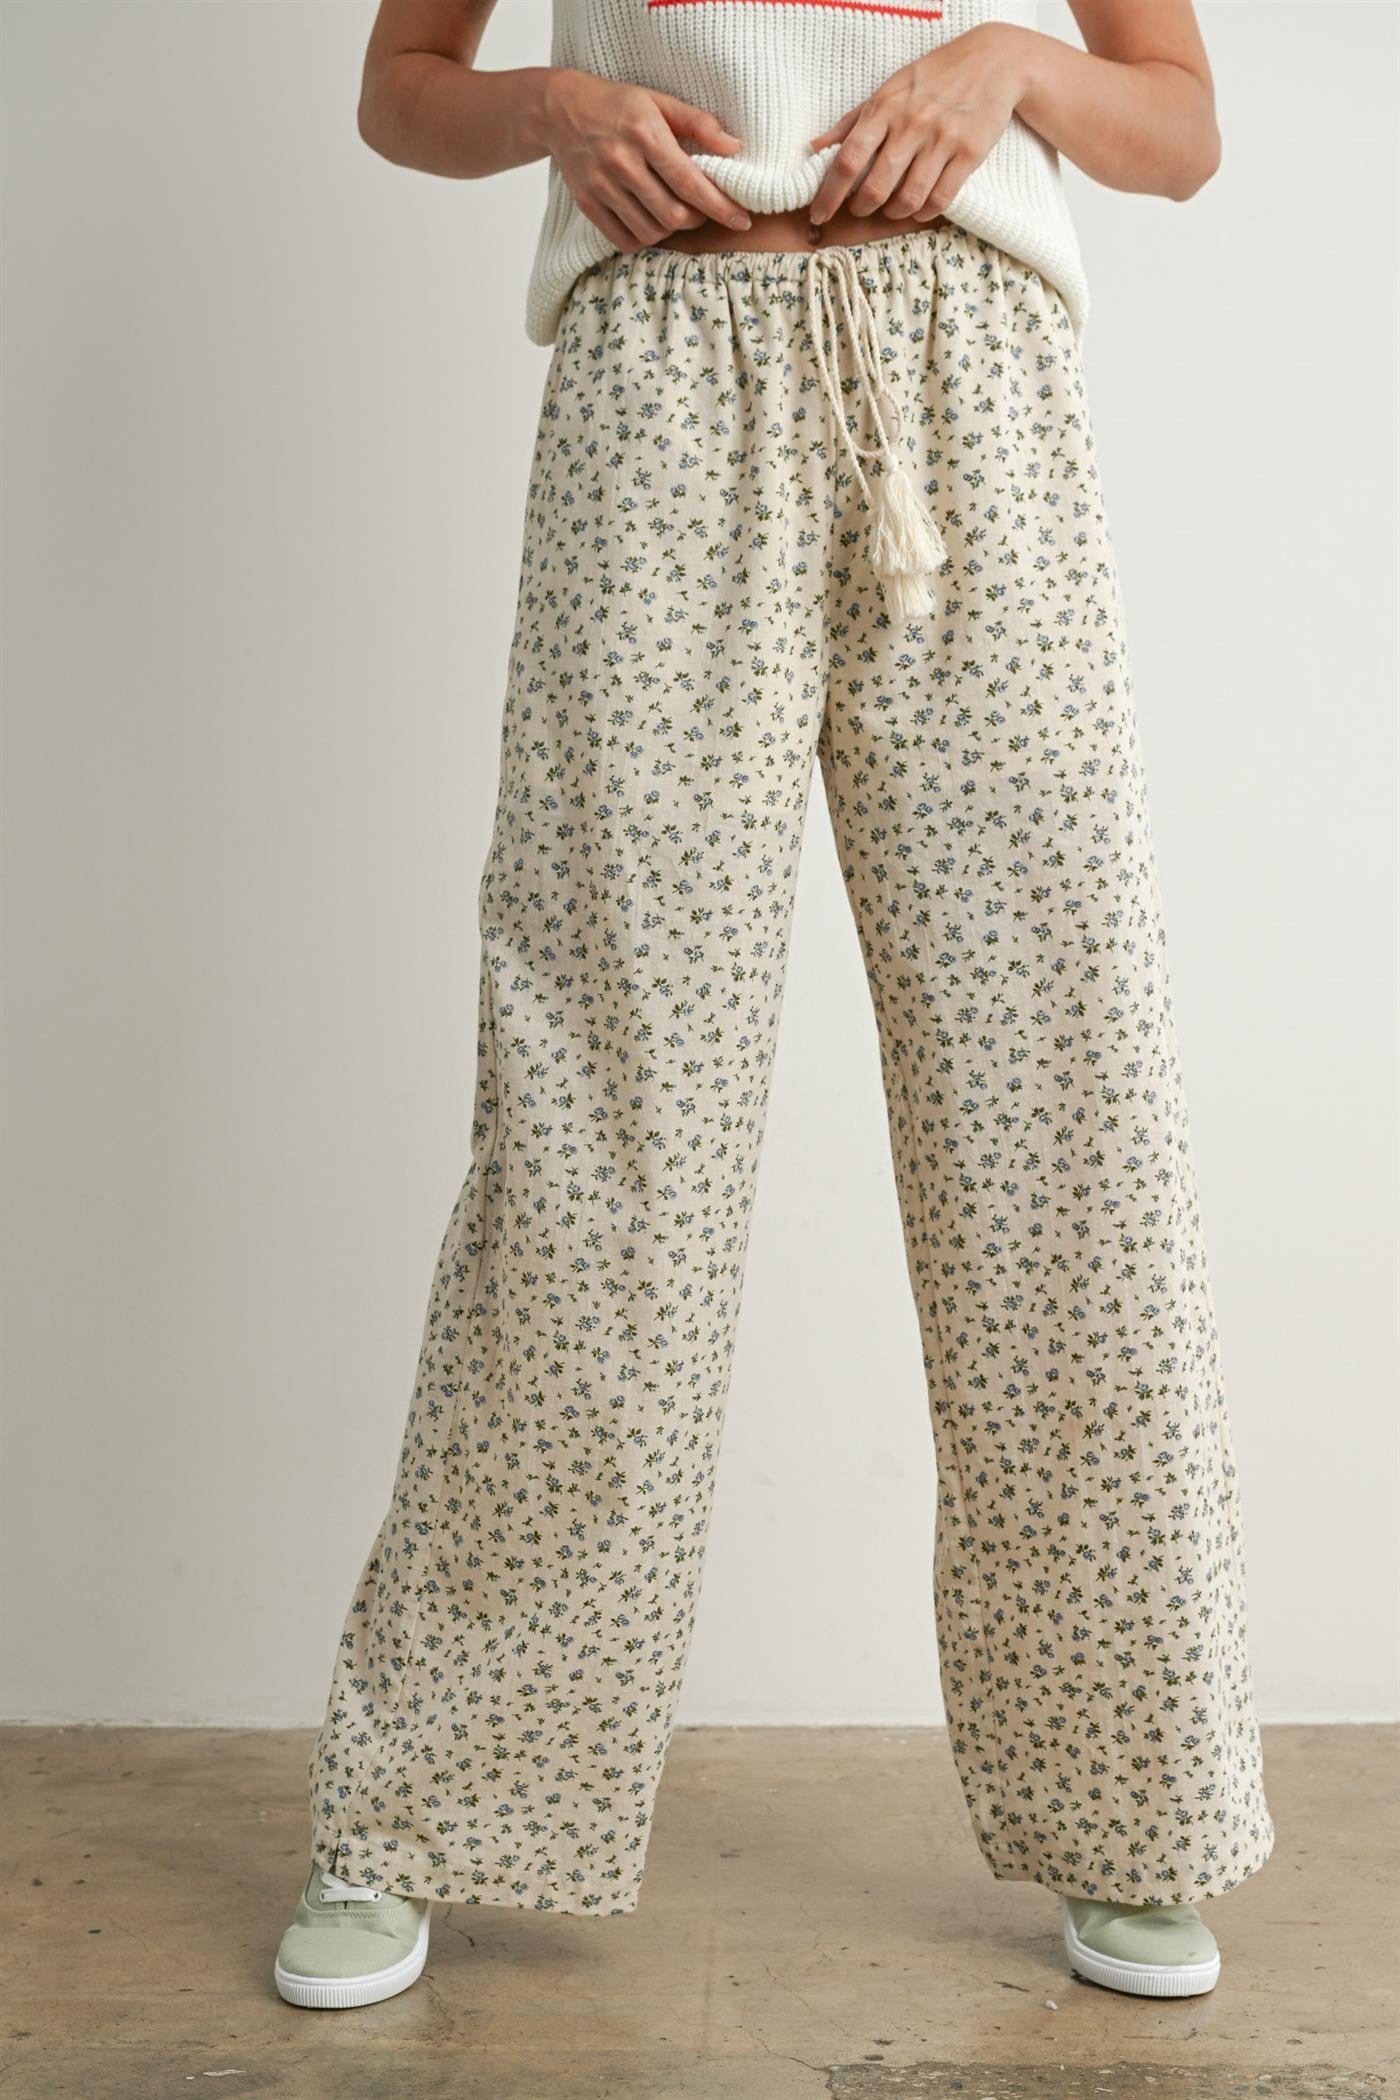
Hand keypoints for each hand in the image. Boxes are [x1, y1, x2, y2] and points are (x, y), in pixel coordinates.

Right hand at [541, 70, 752, 249]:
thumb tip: (734, 147)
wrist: (560, 110)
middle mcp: (622, 162)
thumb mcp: (659, 101)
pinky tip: (649, 222)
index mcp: (644, 134)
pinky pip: (624, 240)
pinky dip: (644, 239)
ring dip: (671, 230)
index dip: (720, 207)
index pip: (690, 183)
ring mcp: (602, 186)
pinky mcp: (587, 204)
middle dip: (696, 220)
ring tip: (673, 212)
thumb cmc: (617, 105)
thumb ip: (698, 124)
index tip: (742, 221)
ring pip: (651, 232)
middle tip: (699, 209)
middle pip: (673, 216)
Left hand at [807, 22, 1031, 226]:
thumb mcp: (888, 90)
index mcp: (885, 108)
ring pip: (907, 200)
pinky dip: (924, 212)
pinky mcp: (969, 154)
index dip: (829, 194)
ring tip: (891, 207)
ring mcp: (942, 140)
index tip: (819, 213)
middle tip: (861, 208)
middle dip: (861, 207)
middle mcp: (911, 124)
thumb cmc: (932, 79)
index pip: (847, 160)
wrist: (991, 62)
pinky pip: (940, 200)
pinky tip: (919, 207)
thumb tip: (814, 149)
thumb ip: (851, 122)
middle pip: (875, 188)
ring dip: (893, 213)